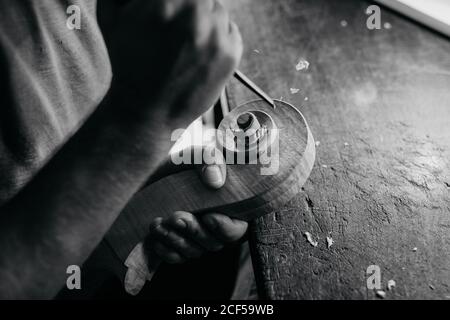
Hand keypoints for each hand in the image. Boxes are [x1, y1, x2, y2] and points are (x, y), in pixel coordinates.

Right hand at [104, 0, 242, 131]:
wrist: (146, 112)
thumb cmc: (128, 65)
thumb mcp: (113, 18)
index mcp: (164, 3)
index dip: (172, 1)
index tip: (171, 10)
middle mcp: (194, 17)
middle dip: (189, 7)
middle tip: (177, 25)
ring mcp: (216, 37)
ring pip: (218, 10)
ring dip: (205, 20)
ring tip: (187, 44)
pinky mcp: (230, 56)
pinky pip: (232, 31)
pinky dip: (220, 37)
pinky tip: (200, 53)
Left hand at [145, 147, 247, 263]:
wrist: (156, 173)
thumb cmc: (183, 163)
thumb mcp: (195, 155)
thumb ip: (209, 160)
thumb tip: (215, 181)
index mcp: (230, 208)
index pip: (238, 229)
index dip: (225, 228)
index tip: (208, 216)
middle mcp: (216, 228)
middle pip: (213, 243)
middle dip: (194, 231)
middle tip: (175, 216)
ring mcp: (198, 239)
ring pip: (193, 251)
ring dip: (175, 240)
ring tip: (157, 223)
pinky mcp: (179, 246)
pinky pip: (176, 257)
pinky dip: (165, 250)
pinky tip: (155, 237)